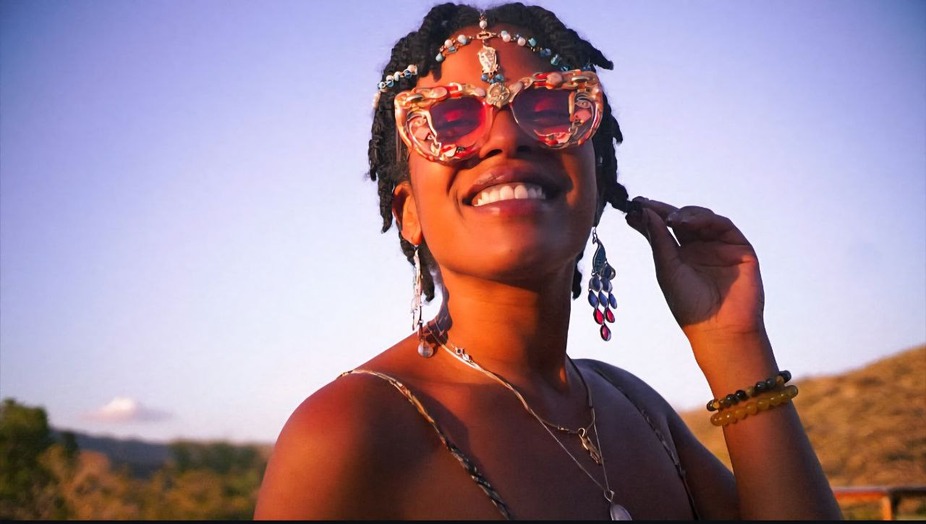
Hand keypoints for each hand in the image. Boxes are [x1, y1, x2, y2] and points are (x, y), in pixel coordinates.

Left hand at [625, 197, 766, 348]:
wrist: (718, 328)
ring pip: (701, 218)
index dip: (649, 217)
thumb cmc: (690, 305)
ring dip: (683, 213)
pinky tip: (686, 222)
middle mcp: (699, 248)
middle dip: (662, 210)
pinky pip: (722, 225)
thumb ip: (658, 241)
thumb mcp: (666, 270)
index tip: (632, 208)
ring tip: (668, 218)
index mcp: (680, 255)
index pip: (663, 230)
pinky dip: (704, 219)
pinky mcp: (739, 247)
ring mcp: (719, 246)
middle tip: (644, 204)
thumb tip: (645, 213)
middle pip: (680, 220)